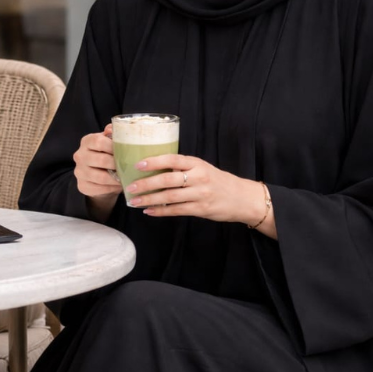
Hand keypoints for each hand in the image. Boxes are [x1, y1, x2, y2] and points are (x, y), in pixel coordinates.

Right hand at [73, 124, 121, 208]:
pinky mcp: (82, 186)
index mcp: (87, 141)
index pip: (98, 141)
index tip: (126, 150)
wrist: (99, 176)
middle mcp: (80, 156)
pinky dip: (112, 188)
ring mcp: (79, 172)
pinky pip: (99, 188)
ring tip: (127, 177)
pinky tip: (120, 185)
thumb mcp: (110, 143)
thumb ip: (113, 134)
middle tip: (130, 166)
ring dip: (116, 179)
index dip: (113, 146)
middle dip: (117, 164)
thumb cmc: (108, 155)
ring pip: (101, 177)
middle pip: (101, 160)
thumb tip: (113, 128)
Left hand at [126, 154, 272, 230]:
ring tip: (135, 201)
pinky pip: (176, 210)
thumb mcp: (203, 168)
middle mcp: (199, 177)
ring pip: (169, 197)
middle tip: (130, 187)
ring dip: (149, 199)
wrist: (242, 198)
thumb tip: (156, 169)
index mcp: (197, 164)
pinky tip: (149, 211)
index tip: (138, 165)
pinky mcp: (201, 209)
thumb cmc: (219, 181)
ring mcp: (200, 194)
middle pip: (168, 180)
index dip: (154, 161)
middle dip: (146, 184)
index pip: (172, 159)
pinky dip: (161, 211)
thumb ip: (184, 168)